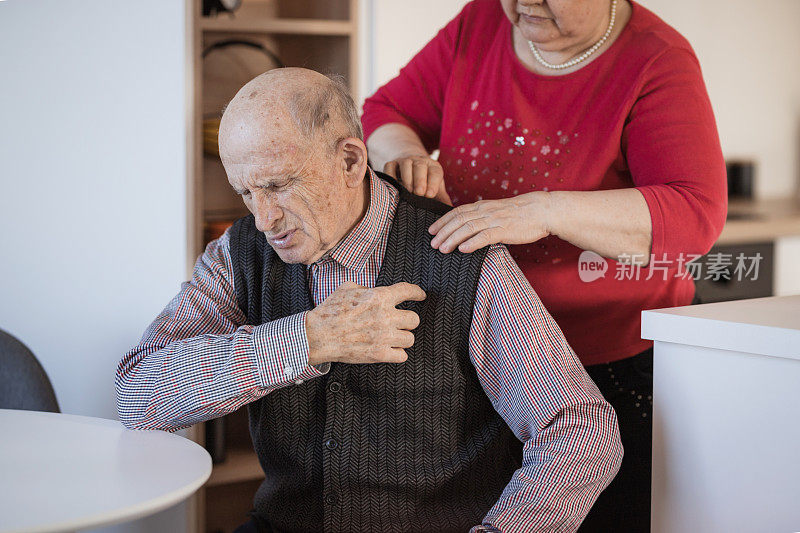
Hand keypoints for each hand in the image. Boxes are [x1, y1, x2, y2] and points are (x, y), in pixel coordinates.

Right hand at [306, 281, 425, 364]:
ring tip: (393, 337)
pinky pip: (402, 356)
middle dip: (408, 321)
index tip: (420, 296)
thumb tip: (373, 291)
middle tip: (400, 322)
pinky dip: (397, 354)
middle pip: (414, 319)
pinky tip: (390, 350)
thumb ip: (365, 288)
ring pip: (410, 339)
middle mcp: (385, 316)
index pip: (408, 291)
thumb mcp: (347, 288)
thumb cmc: (330, 312)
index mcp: (378, 297)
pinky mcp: (379, 354)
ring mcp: (383, 337)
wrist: (318, 336)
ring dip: (402, 338)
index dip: (417, 293)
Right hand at [383, 155, 451, 204]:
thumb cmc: (426, 184)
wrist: (411, 169)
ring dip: (407, 177)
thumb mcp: (436, 190)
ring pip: (406, 164)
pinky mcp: (392, 163)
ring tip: (408, 191)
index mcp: (433, 167)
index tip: (430, 195)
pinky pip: (390, 166)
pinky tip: (393, 187)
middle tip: (419, 193)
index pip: (435, 172)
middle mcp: (419, 161)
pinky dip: (390, 175)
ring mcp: (404, 161)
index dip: (433, 183)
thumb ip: (442, 200)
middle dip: (420, 180)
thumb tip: (451, 212)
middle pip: (420, 166)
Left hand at [429, 192, 551, 253]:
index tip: (431, 230)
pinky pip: (485, 236)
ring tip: (442, 249)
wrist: (541, 210)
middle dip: (443, 232)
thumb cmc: (520, 213)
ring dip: (453, 238)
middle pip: (459, 220)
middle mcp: (485, 211)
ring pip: (468, 228)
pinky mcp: (504, 230)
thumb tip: (468, 228)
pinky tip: (463, 249)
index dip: (443, 221)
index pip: (457, 212)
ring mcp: (494, 220)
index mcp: (483, 206)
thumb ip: (483, 217)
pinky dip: (472, 242)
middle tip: (432, 244)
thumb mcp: (497, 211)